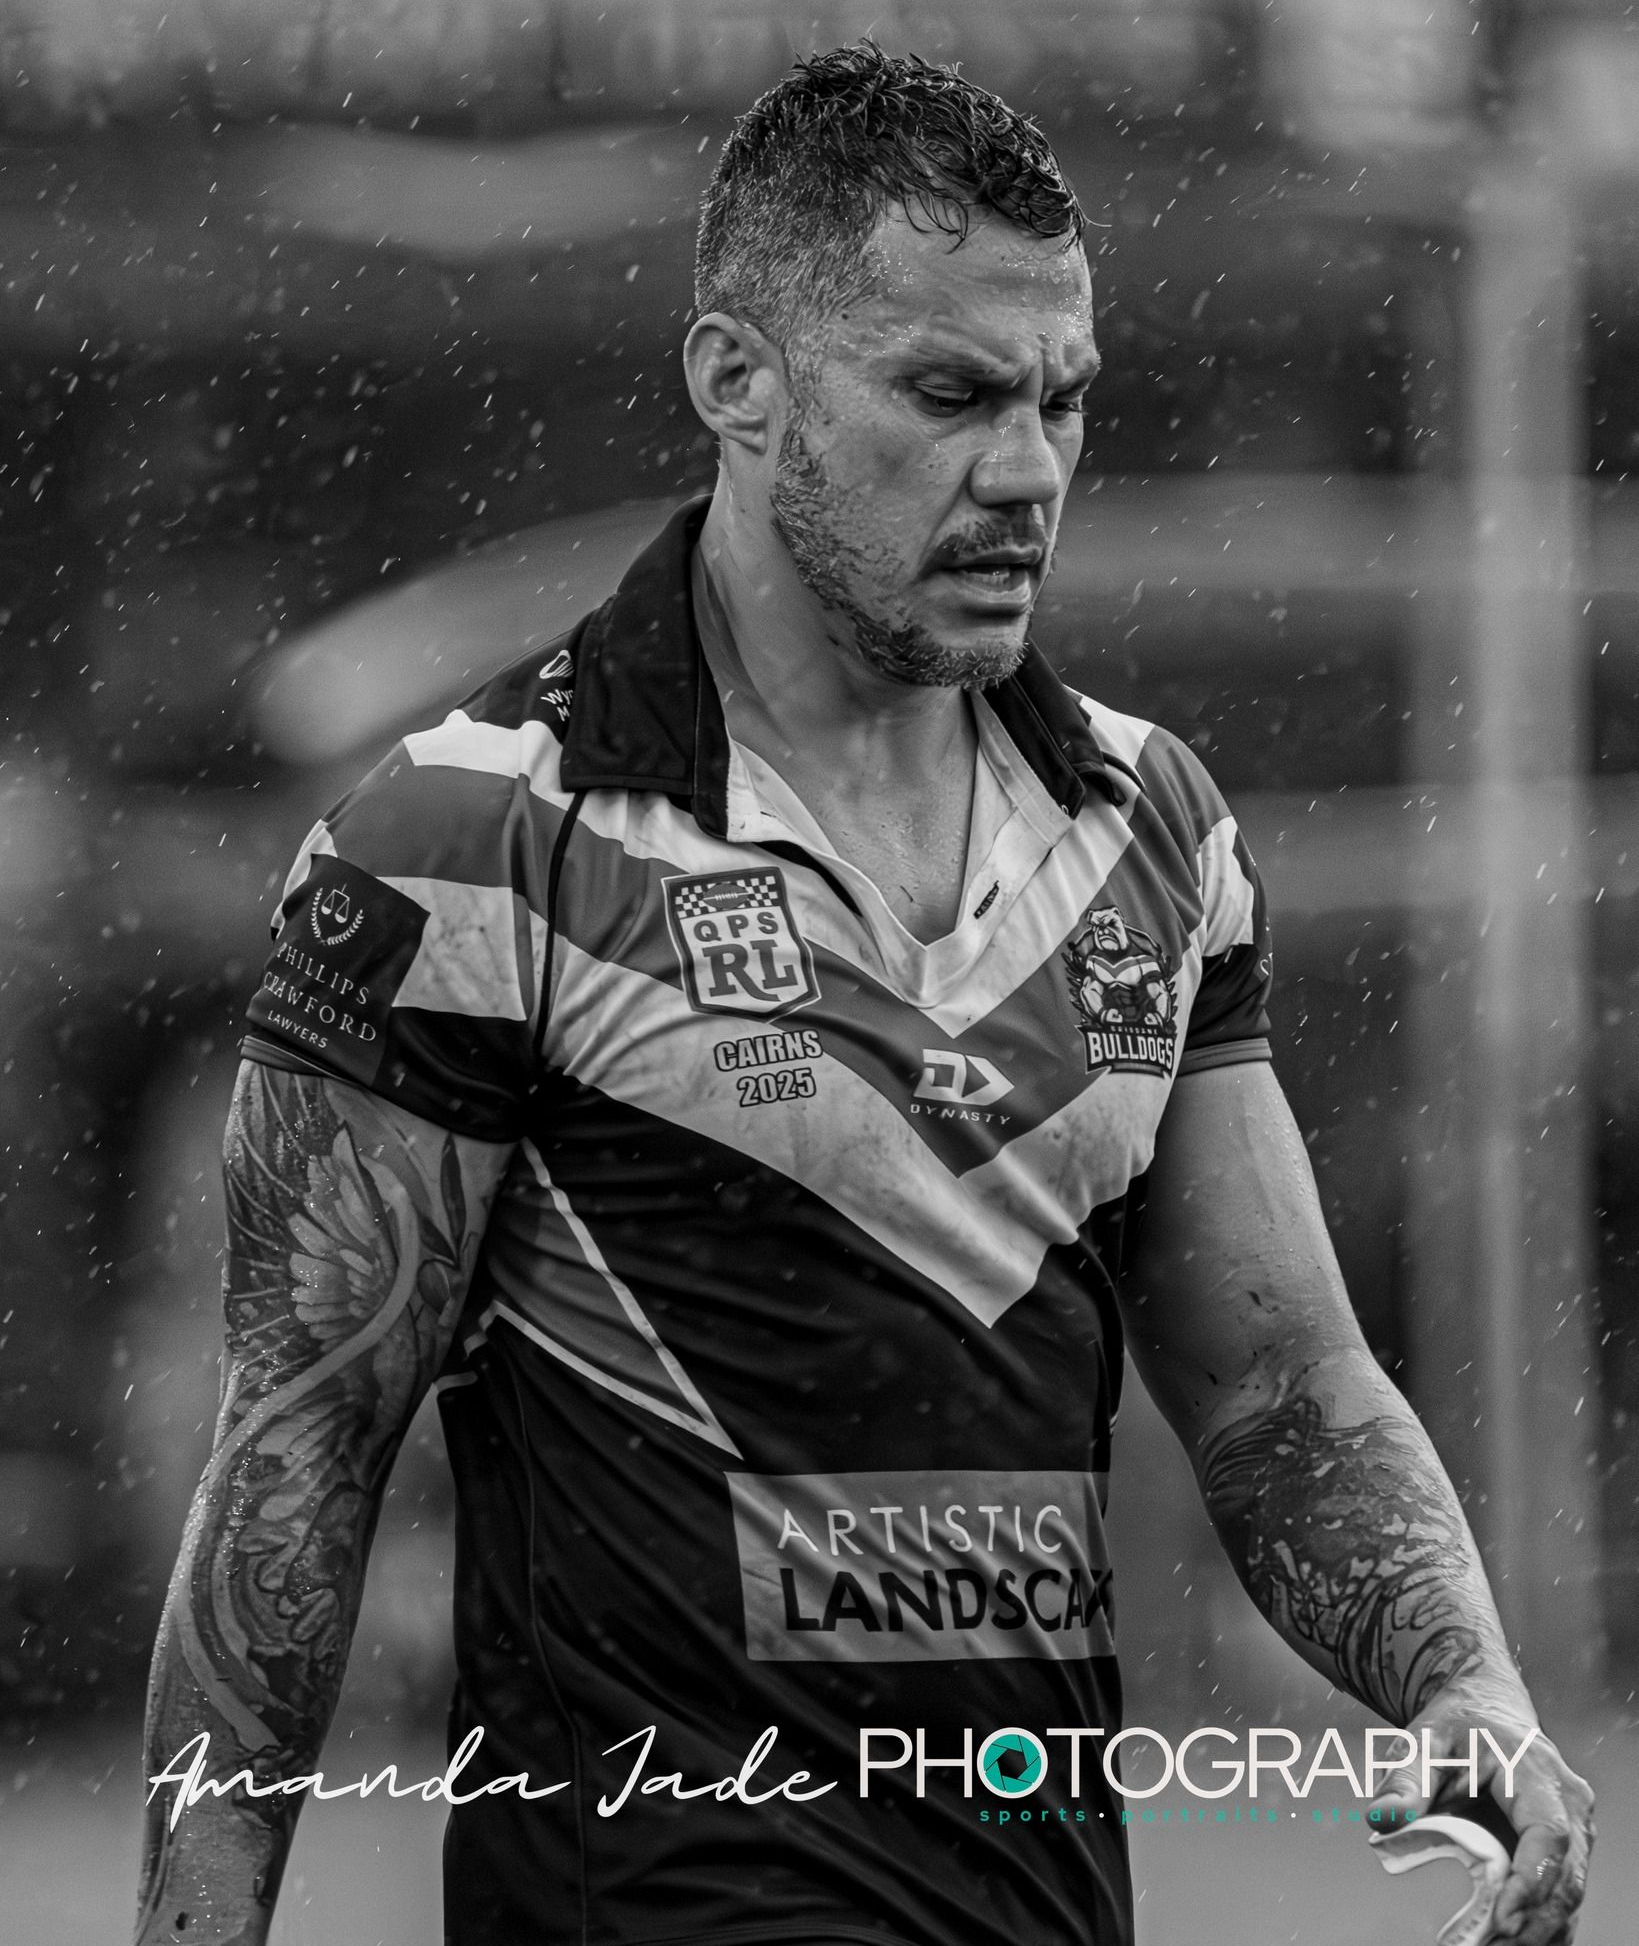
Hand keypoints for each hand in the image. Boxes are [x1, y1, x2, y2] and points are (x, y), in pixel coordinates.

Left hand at [1368, 1694, 1593, 1944]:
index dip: (1530, 1881)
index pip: (1547, 1834)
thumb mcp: (1424, 1739)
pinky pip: (1563, 1896)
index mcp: (1535, 1771)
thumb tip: (1382, 1819)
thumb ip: (1405, 1778)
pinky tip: (1510, 1942)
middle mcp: (1568, 1803)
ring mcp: (1576, 1829)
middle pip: (1566, 1876)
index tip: (1501, 1918)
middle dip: (1531, 1920)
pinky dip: (1541, 1925)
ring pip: (1570, 1894)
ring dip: (1537, 1930)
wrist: (1487, 1708)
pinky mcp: (1569, 1850)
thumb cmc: (1457, 1724)